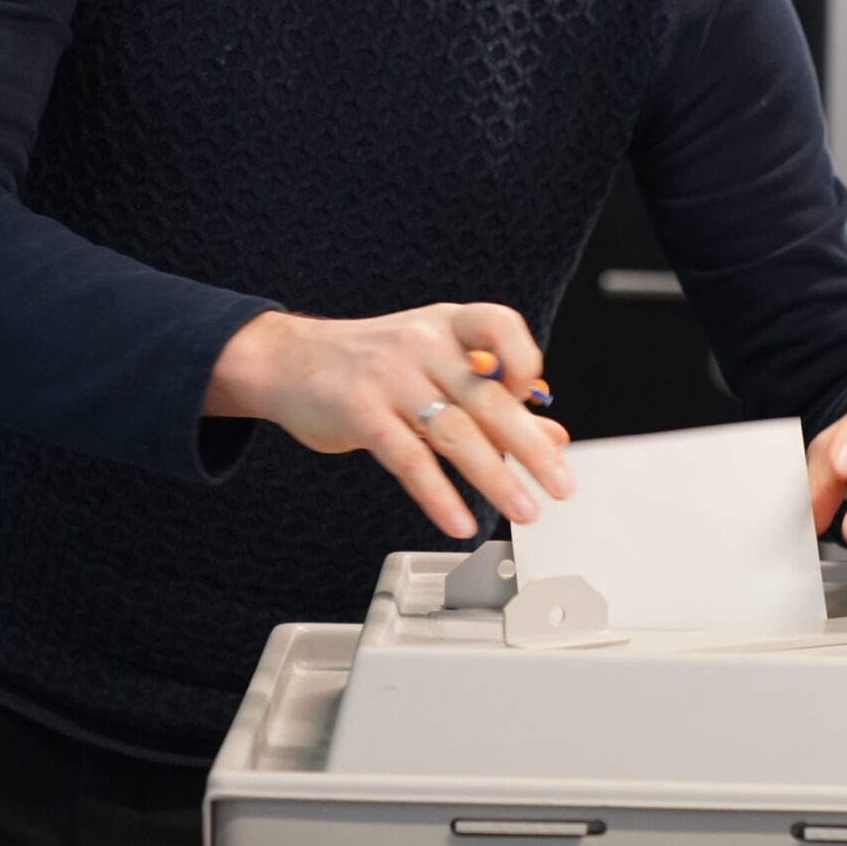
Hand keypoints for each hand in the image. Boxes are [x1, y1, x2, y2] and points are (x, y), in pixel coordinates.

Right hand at [204, 302, 571, 539]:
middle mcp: (423, 345)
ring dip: (495, 477)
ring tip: (523, 508)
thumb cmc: (369, 364)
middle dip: (531, 446)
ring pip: (455, 432)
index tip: (536, 398)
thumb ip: (491, 397)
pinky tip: (460, 521)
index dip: (525, 360)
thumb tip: (553, 433)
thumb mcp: (433, 365)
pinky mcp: (362, 413)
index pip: (499, 325)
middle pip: (488, 397)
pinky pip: (409, 460)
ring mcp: (391, 378)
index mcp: (446, 326)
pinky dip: (439, 495)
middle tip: (560, 484)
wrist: (286, 360)